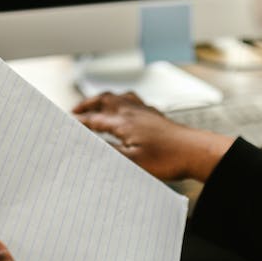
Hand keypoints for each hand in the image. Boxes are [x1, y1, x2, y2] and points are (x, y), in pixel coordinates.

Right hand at [73, 91, 235, 181]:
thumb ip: (109, 154)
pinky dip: (123, 102)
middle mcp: (133, 112)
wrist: (196, 152)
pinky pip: (134, 102)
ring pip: (120, 98)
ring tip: (97, 105)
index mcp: (124, 122)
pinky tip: (127, 109)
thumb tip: (90, 149)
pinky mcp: (156, 117)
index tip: (65, 123)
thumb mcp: (132, 163)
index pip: (94, 120)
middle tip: (76, 110)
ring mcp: (146, 112)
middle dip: (87, 104)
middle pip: (104, 100)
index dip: (78, 122)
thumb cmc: (168, 158)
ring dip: (105, 100)